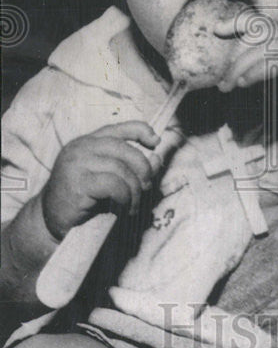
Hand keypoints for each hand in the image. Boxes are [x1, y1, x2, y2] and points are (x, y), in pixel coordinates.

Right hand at [41, 121, 158, 240]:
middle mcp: (81, 148)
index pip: (119, 128)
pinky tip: (125, 208)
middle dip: (142, 168)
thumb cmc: (82, 198)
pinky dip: (126, 197)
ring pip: (121, 168)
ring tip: (134, 204)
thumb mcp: (108, 177)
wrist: (49, 220)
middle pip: (124, 148)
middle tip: (146, 186)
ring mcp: (77, 163)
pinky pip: (114, 184)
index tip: (155, 142)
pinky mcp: (78, 182)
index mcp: (88, 142)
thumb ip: (130, 166)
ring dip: (135, 189)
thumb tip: (158, 158)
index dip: (141, 131)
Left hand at [215, 15, 277, 125]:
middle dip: (234, 59)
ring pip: (263, 51)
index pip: (259, 22)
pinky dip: (254, 74)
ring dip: (240, 69)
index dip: (237, 22)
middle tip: (221, 81)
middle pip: (257, 37)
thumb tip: (230, 70)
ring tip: (228, 86)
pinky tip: (243, 84)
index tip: (217, 29)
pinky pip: (273, 64)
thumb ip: (260, 67)